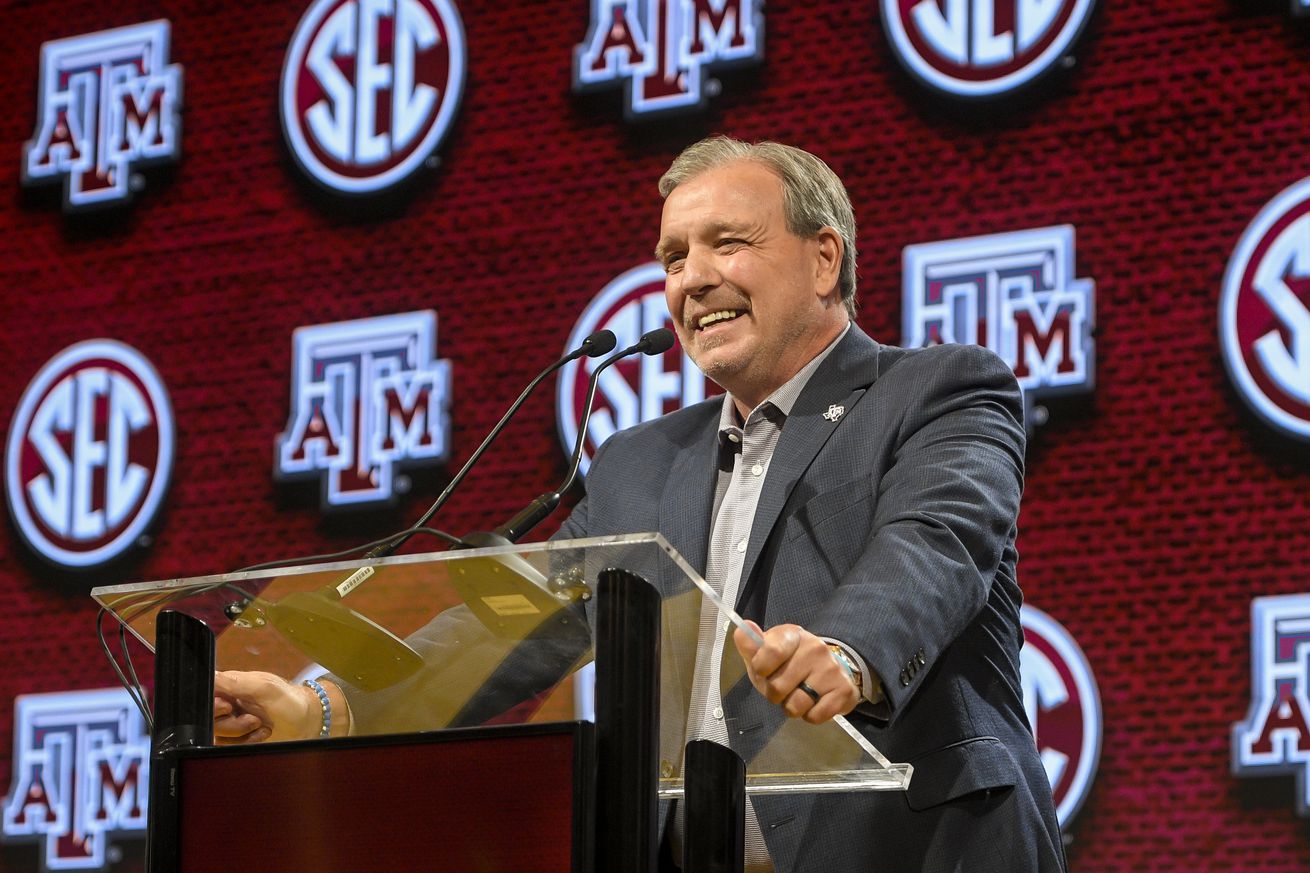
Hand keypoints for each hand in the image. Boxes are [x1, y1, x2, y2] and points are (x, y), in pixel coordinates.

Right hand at [212, 671, 322, 744]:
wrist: (306, 721)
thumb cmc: (288, 699)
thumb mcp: (263, 687)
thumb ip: (234, 682)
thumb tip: (208, 675)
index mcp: (229, 686)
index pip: (203, 694)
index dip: (211, 705)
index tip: (228, 707)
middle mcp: (226, 703)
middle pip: (207, 719)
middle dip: (231, 723)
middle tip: (253, 719)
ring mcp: (230, 721)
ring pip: (218, 734)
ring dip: (241, 732)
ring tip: (261, 724)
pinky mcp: (237, 738)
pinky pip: (229, 745)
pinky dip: (247, 741)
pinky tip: (262, 733)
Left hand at [732, 621, 859, 723]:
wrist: (827, 671)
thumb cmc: (789, 663)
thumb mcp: (765, 653)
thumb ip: (749, 646)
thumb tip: (742, 630)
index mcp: (792, 635)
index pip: (770, 651)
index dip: (760, 669)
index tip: (763, 670)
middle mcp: (814, 648)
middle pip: (778, 687)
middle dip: (775, 694)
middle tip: (783, 687)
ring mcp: (831, 669)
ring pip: (796, 705)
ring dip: (792, 707)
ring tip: (798, 694)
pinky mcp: (844, 690)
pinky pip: (815, 716)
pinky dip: (810, 715)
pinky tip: (814, 701)